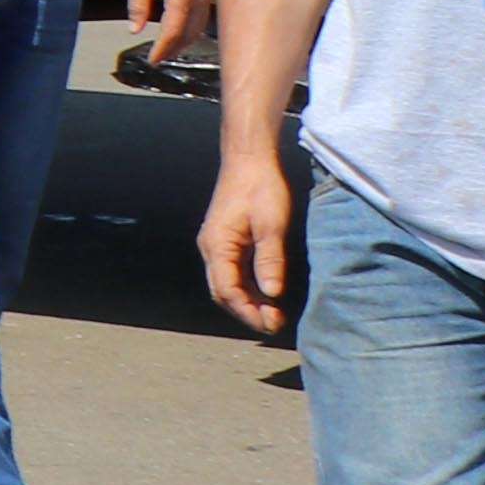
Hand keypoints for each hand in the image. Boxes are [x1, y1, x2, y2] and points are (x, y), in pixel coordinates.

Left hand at [125, 0, 209, 63]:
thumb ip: (137, 4)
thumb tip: (135, 29)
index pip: (172, 32)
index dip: (162, 49)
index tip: (151, 60)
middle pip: (188, 35)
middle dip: (172, 49)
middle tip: (156, 59)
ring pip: (198, 29)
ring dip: (183, 43)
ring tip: (166, 51)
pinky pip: (202, 19)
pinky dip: (191, 31)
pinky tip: (180, 34)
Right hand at [200, 137, 297, 339]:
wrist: (249, 159)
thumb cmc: (261, 188)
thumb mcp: (271, 226)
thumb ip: (269, 261)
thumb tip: (272, 294)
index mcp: (217, 246)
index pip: (228, 290)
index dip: (249, 311)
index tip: (272, 325)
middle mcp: (210, 248)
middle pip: (222, 292)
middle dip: (246, 312)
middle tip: (274, 325)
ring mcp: (216, 244)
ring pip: (226, 283)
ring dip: (246, 301)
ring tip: (272, 314)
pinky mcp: (225, 240)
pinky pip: (231, 272)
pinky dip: (247, 287)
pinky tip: (265, 293)